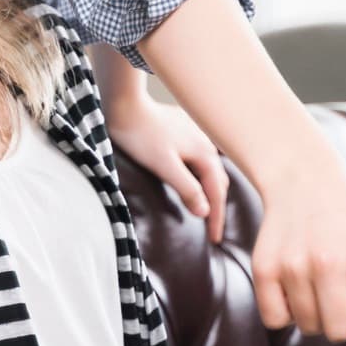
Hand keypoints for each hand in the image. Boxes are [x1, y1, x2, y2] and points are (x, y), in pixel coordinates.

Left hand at [107, 96, 229, 243]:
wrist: (126, 105)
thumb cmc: (141, 135)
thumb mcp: (164, 166)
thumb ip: (187, 188)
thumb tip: (205, 212)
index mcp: (205, 154)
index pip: (217, 193)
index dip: (216, 218)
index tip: (215, 240)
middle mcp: (207, 144)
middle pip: (218, 181)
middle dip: (217, 206)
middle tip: (213, 231)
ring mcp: (198, 136)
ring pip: (211, 169)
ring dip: (211, 190)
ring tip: (208, 208)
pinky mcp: (186, 132)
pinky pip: (201, 159)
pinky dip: (203, 175)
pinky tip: (197, 177)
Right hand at [252, 143, 345, 345]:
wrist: (302, 177)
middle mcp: (329, 261)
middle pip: (339, 330)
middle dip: (342, 322)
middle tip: (341, 293)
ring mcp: (294, 265)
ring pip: (307, 327)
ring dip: (314, 314)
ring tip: (316, 279)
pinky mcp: (264, 268)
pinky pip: (275, 320)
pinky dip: (285, 313)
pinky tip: (293, 286)